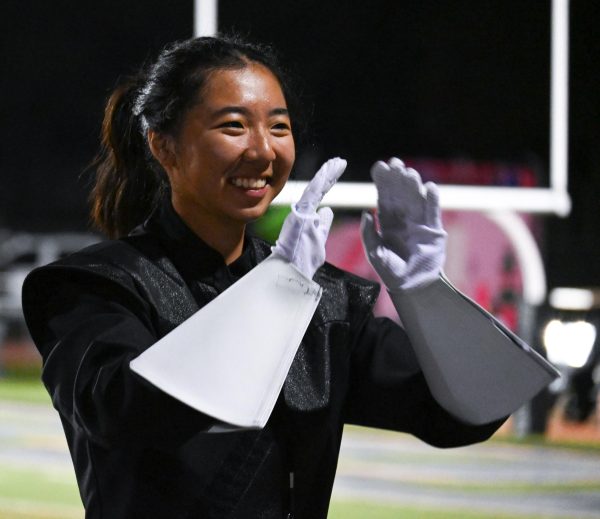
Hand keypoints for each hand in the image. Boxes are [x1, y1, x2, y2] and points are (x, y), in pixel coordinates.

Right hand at [272, 157, 346, 277]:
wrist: (291, 272)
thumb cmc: (302, 261)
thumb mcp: (319, 240)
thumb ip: (322, 225)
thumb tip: (327, 210)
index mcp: (307, 217)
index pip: (319, 196)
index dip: (328, 183)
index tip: (336, 171)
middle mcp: (303, 212)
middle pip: (318, 190)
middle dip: (329, 175)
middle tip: (340, 162)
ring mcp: (300, 213)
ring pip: (315, 189)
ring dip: (327, 174)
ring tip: (338, 162)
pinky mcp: (299, 215)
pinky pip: (311, 195)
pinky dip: (320, 182)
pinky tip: (328, 171)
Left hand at [360, 158, 445, 290]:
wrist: (411, 286)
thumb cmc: (390, 271)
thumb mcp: (374, 252)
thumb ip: (369, 234)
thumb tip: (366, 212)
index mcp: (387, 221)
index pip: (384, 196)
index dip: (383, 181)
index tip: (380, 167)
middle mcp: (403, 218)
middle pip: (401, 193)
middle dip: (398, 178)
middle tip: (395, 163)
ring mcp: (419, 222)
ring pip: (416, 198)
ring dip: (414, 185)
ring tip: (409, 173)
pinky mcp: (434, 230)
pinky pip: (433, 212)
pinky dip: (432, 199)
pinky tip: (429, 187)